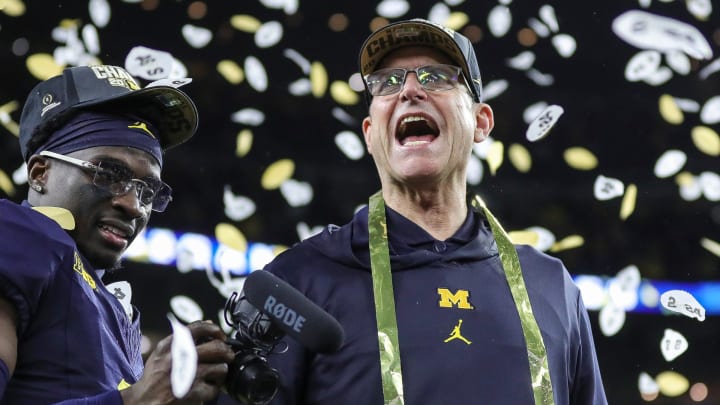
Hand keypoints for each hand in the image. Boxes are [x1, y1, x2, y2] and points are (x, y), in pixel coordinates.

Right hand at [121, 321, 235, 404]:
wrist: (144, 401)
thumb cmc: (154, 377)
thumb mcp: (162, 352)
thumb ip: (182, 337)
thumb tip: (209, 323)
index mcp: (171, 345)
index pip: (199, 328)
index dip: (215, 330)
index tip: (220, 335)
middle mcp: (180, 358)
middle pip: (217, 348)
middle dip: (227, 352)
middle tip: (228, 356)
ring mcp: (188, 376)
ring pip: (220, 368)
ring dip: (220, 372)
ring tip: (214, 374)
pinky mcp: (194, 393)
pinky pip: (215, 388)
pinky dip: (212, 390)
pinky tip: (205, 389)